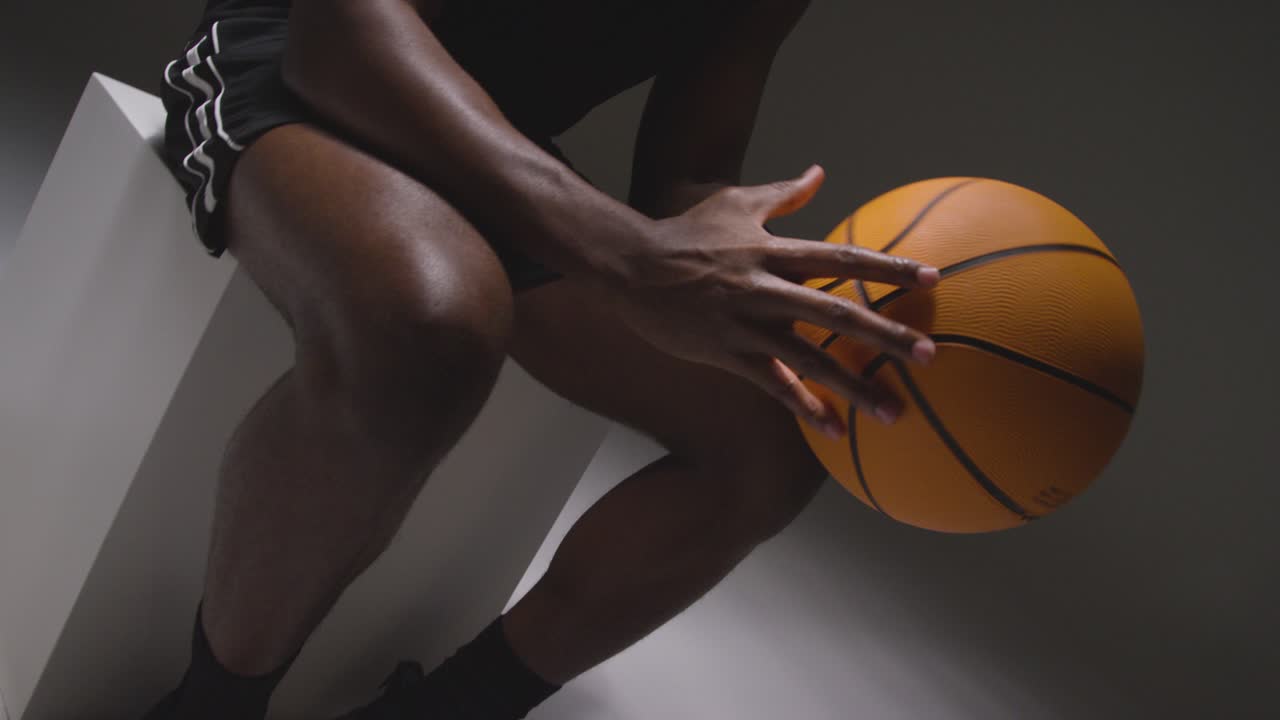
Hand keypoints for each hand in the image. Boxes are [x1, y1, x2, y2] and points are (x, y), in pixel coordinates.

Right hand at [606, 165, 939, 438]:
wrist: (631, 265)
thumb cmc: (686, 232)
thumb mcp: (736, 203)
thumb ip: (783, 193)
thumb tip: (819, 173)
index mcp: (775, 251)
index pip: (843, 259)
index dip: (889, 267)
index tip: (933, 277)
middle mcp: (768, 288)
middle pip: (838, 313)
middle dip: (887, 335)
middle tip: (930, 355)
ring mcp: (748, 325)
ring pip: (811, 360)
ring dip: (855, 387)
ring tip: (894, 412)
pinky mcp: (727, 354)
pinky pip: (773, 385)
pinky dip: (804, 407)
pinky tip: (833, 431)